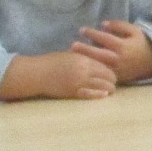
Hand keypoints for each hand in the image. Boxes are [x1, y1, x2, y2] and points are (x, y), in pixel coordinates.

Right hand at [0, 50, 116, 100]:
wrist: (37, 73)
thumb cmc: (53, 62)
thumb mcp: (71, 55)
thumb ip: (84, 57)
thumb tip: (97, 58)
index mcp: (84, 59)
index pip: (105, 65)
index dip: (111, 70)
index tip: (113, 74)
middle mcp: (84, 70)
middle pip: (108, 76)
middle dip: (113, 80)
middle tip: (113, 83)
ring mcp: (79, 82)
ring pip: (103, 86)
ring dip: (109, 89)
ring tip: (110, 91)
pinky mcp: (73, 92)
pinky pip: (91, 94)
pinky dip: (99, 94)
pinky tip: (103, 95)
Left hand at [76, 20, 151, 83]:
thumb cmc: (140, 44)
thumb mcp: (134, 30)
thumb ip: (119, 25)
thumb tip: (103, 24)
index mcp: (122, 46)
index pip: (104, 38)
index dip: (92, 33)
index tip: (82, 30)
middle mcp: (118, 58)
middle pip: (98, 54)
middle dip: (84, 49)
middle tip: (72, 45)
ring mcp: (116, 69)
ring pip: (98, 66)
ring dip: (86, 61)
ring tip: (73, 56)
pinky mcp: (116, 77)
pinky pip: (102, 74)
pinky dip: (92, 69)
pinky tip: (84, 65)